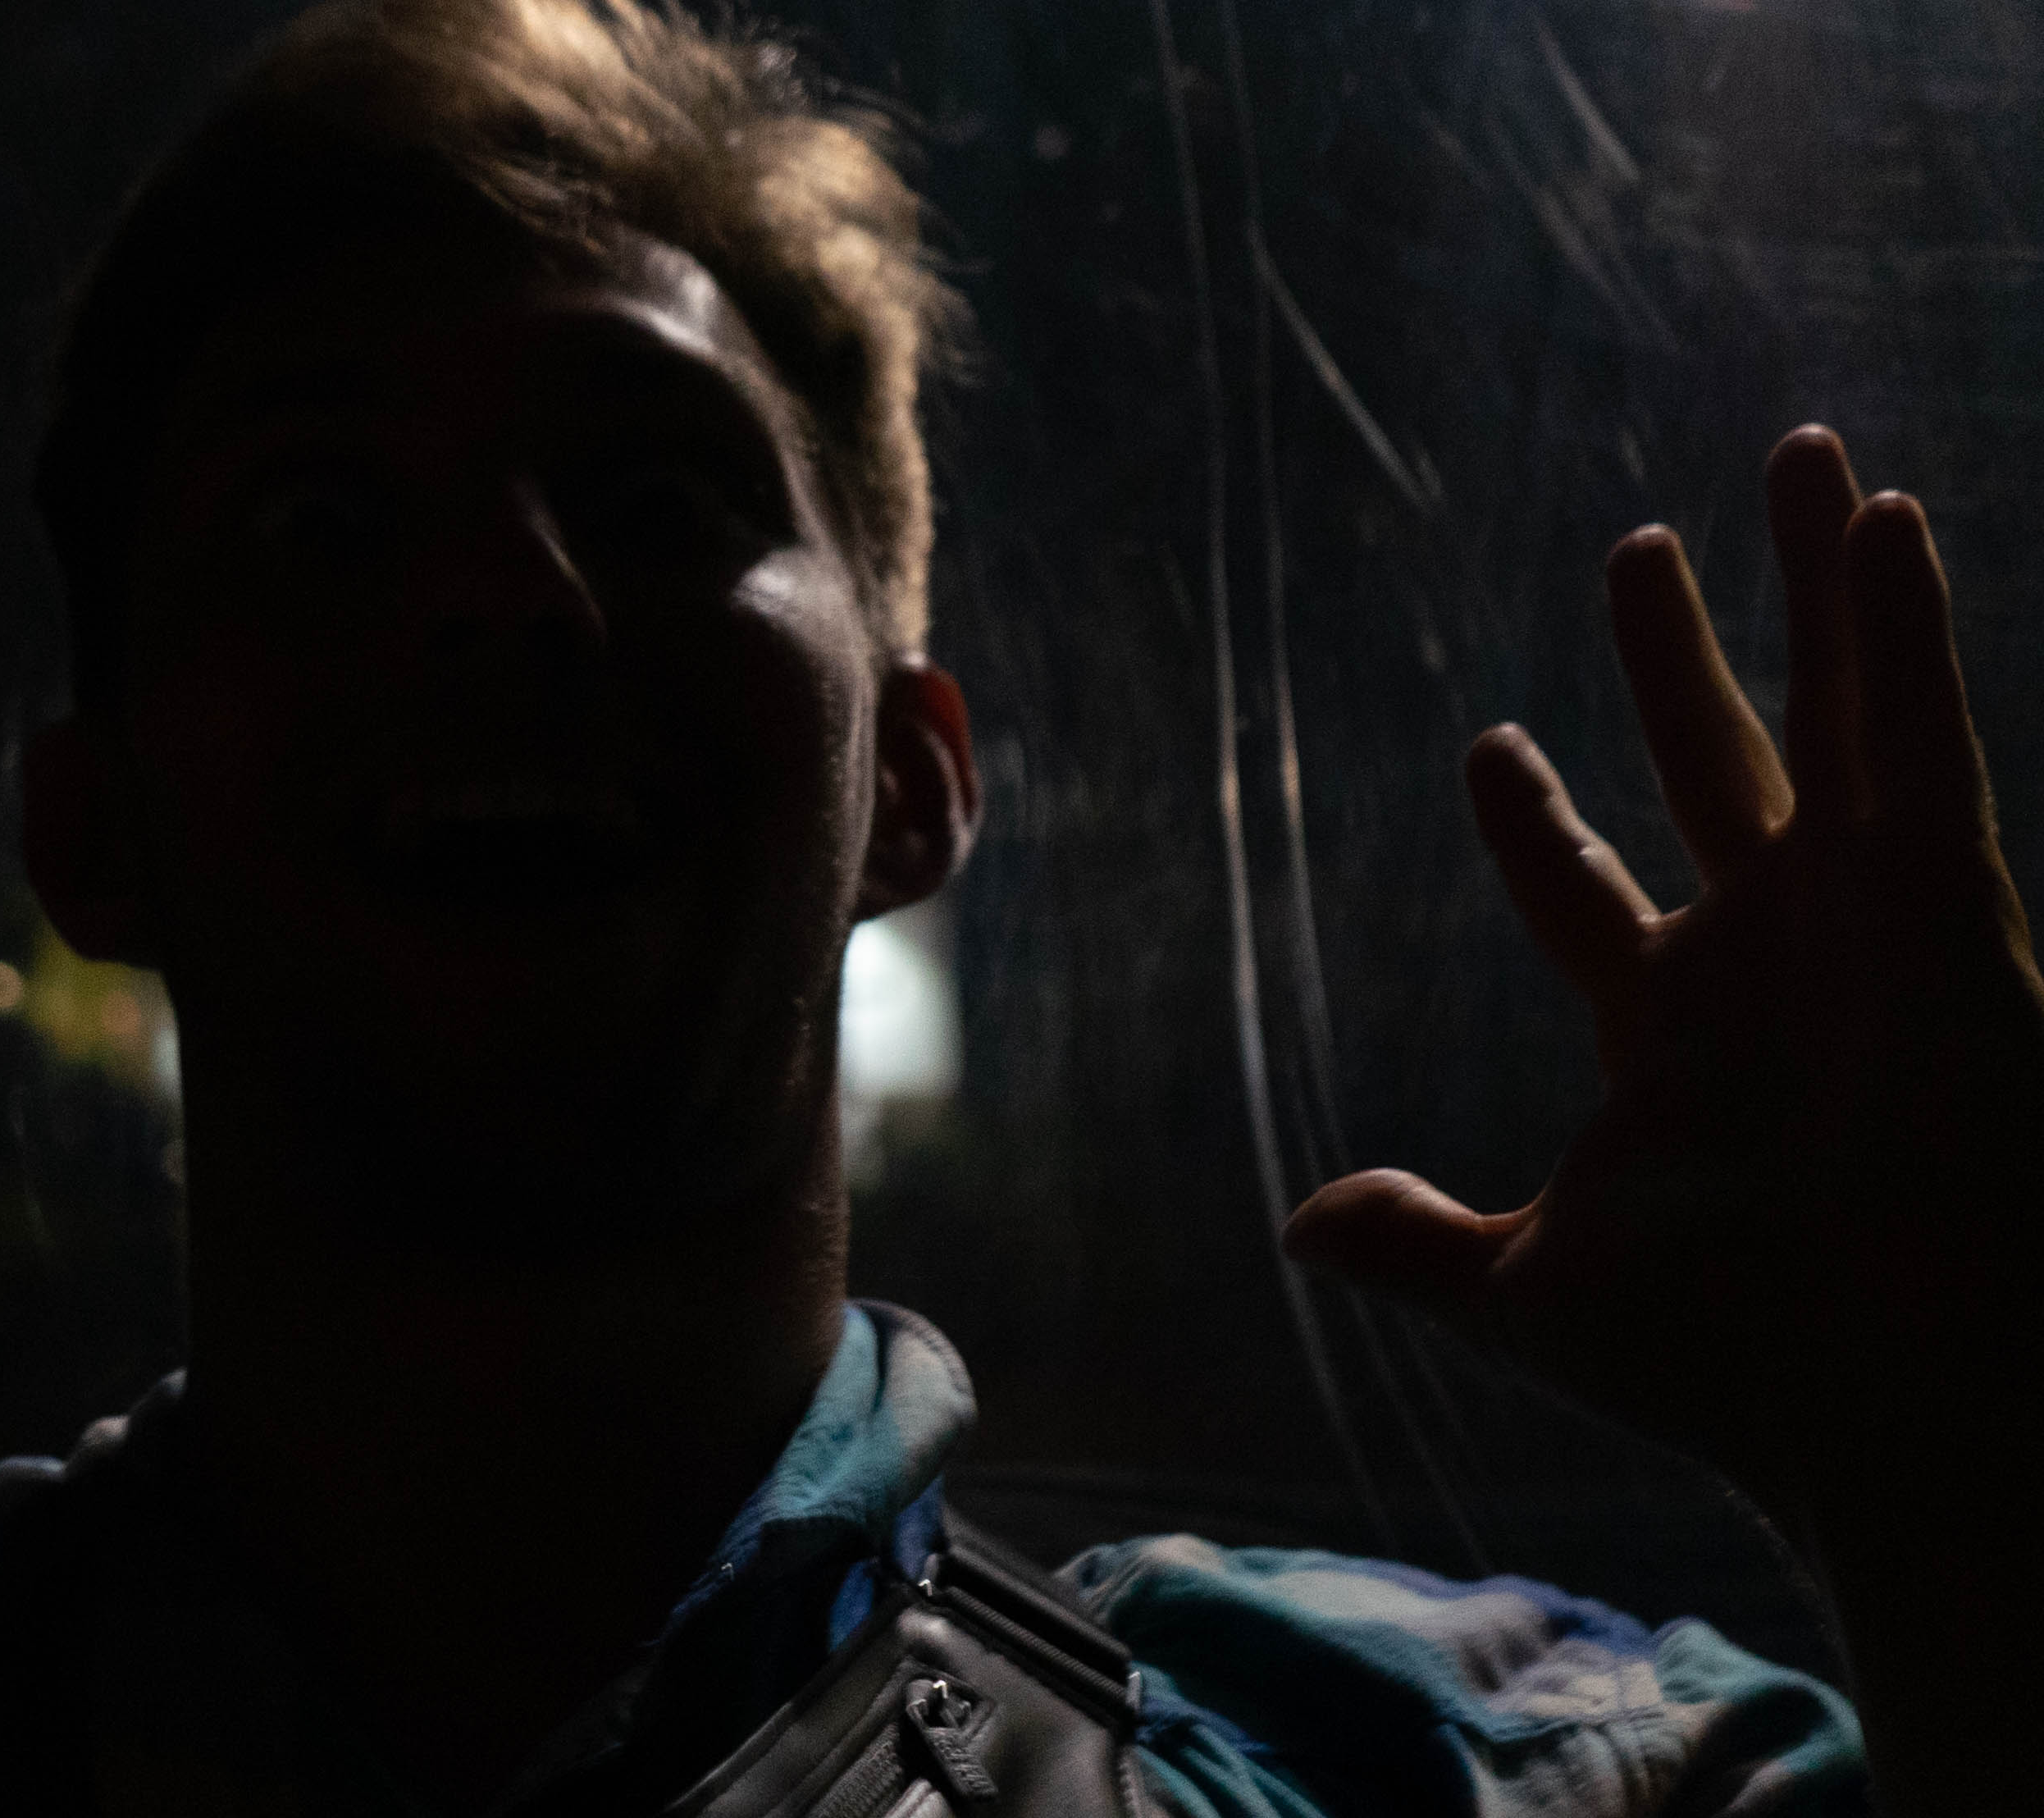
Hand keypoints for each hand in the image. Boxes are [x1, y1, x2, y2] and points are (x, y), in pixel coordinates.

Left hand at [1287, 428, 2043, 1810]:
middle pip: (1711, 765)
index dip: (1534, 823)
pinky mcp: (1949, 904)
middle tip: (1636, 546)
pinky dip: (1905, 634)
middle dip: (1676, 656)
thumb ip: (1418, 1247)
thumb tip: (1296, 1224)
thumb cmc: (1735, 1361)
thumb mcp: (1532, 1297)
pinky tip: (1887, 525)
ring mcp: (1863, 922)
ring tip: (1803, 457)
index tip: (1492, 747)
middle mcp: (1770, 956)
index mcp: (1669, 1030)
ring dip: (1822, 588)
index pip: (1581, 890)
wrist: (1890, 1398)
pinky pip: (1922, 740)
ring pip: (1837, 714)